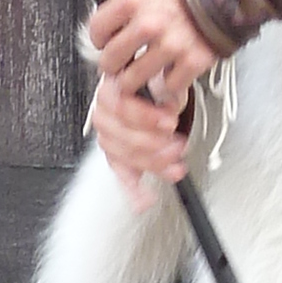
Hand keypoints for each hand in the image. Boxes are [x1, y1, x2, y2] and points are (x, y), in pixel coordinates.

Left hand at [87, 0, 216, 117]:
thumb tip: (115, 18)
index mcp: (134, 0)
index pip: (98, 29)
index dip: (99, 38)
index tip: (104, 42)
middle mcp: (149, 24)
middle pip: (111, 60)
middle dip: (113, 65)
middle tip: (119, 65)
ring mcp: (171, 45)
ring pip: (134, 80)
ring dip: (136, 81)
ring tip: (141, 75)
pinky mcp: (193, 61)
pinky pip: (169, 86)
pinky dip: (168, 85)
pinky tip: (170, 75)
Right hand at [88, 63, 189, 196]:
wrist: (150, 93)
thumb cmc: (153, 86)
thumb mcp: (162, 82)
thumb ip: (164, 95)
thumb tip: (169, 105)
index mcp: (111, 90)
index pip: (120, 106)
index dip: (145, 117)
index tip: (169, 122)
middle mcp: (104, 114)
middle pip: (122, 136)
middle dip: (154, 144)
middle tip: (177, 145)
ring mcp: (107, 137)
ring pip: (124, 157)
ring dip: (153, 164)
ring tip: (175, 166)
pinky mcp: (115, 158)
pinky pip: (122, 175)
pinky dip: (134, 191)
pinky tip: (143, 200)